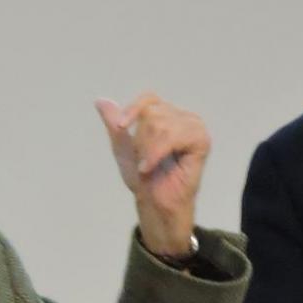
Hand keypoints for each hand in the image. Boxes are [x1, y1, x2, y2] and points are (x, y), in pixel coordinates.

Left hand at [95, 93, 210, 258]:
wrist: (154, 203)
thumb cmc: (143, 178)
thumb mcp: (122, 148)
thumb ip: (114, 124)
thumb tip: (100, 100)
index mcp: (167, 116)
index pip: (149, 99)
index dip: (134, 109)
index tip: (121, 126)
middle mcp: (183, 118)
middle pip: (152, 113)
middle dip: (141, 140)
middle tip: (144, 160)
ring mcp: (194, 127)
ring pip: (161, 124)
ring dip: (148, 149)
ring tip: (148, 165)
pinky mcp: (202, 140)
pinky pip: (172, 136)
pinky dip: (156, 152)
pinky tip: (150, 166)